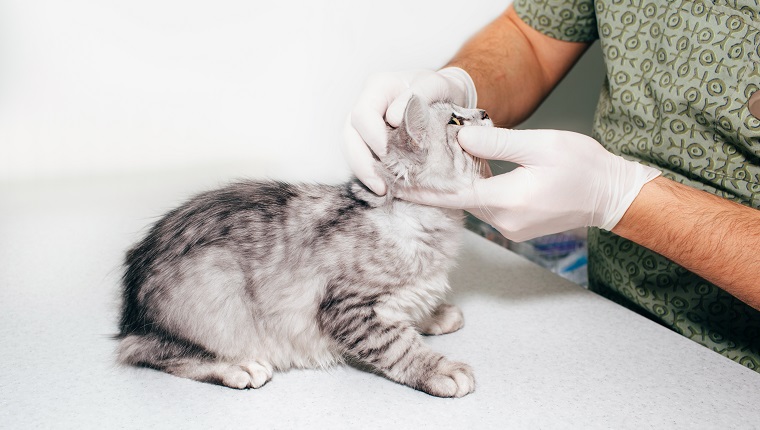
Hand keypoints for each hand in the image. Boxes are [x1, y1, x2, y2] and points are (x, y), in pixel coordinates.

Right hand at [343, 68, 476, 194]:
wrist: (443, 95)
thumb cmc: (440, 89)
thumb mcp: (437, 85)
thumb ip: (420, 95)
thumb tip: (393, 119)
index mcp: (379, 86)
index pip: (363, 113)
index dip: (372, 136)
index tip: (388, 154)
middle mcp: (366, 102)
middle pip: (349, 133)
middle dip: (362, 162)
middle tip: (380, 185)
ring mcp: (365, 121)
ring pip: (351, 147)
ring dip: (363, 171)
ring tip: (381, 189)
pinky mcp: (369, 138)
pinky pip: (361, 155)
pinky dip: (370, 172)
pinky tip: (384, 186)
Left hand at [396, 127, 660, 241]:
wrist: (612, 195)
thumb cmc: (583, 167)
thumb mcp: (540, 145)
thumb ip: (497, 143)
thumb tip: (461, 137)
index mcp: (508, 199)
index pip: (453, 195)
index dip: (423, 190)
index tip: (397, 187)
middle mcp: (505, 220)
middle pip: (461, 200)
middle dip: (438, 183)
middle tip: (415, 163)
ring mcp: (511, 228)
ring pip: (474, 204)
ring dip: (458, 186)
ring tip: (439, 163)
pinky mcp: (517, 227)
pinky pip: (488, 208)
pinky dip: (476, 192)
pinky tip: (471, 173)